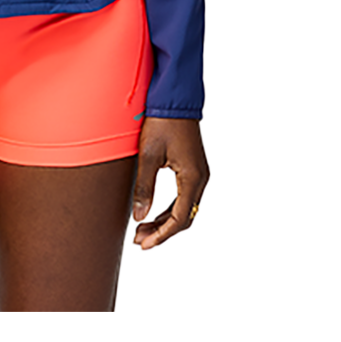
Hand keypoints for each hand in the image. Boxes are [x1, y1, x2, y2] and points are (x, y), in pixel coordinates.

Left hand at [131, 116, 209, 250]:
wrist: (174, 97)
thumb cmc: (162, 121)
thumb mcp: (148, 155)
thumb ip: (143, 188)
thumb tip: (139, 217)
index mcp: (192, 177)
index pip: (179, 219)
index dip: (161, 235)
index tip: (143, 244)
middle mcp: (200, 178)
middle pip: (184, 217)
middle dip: (162, 232)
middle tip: (139, 240)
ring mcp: (199, 173)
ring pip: (185, 208)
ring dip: (165, 221)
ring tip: (142, 229)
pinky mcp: (194, 167)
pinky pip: (185, 196)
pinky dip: (170, 209)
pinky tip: (154, 212)